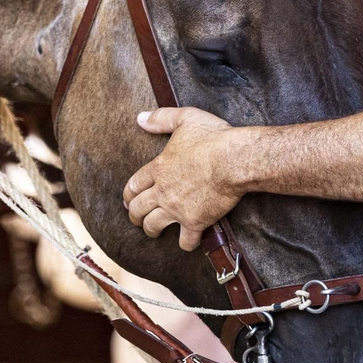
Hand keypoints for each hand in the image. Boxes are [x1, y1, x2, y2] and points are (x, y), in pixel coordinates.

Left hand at [123, 107, 241, 250]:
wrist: (234, 160)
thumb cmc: (212, 137)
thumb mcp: (185, 118)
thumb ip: (161, 118)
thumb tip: (140, 118)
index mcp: (158, 167)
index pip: (134, 185)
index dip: (128, 195)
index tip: (128, 200)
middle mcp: (162, 190)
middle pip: (138, 208)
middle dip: (135, 215)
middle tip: (137, 219)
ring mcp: (177, 208)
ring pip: (153, 225)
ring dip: (151, 230)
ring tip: (153, 231)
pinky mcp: (195, 221)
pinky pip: (185, 240)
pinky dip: (185, 244)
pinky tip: (187, 243)